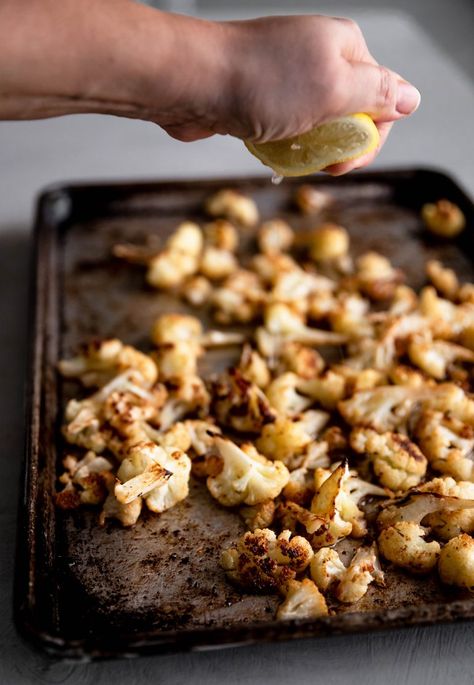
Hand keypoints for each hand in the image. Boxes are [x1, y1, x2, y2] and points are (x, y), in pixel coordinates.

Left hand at [159, 15, 420, 173]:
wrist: (191, 84)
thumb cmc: (261, 84)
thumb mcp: (332, 90)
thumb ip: (377, 94)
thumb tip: (412, 98)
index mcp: (345, 47)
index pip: (383, 98)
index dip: (370, 137)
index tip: (343, 163)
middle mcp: (320, 56)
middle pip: (352, 113)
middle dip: (340, 146)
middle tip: (320, 165)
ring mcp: (289, 76)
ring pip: (319, 124)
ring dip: (311, 148)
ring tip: (291, 155)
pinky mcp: (263, 96)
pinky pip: (289, 127)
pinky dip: (285, 145)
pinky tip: (272, 151)